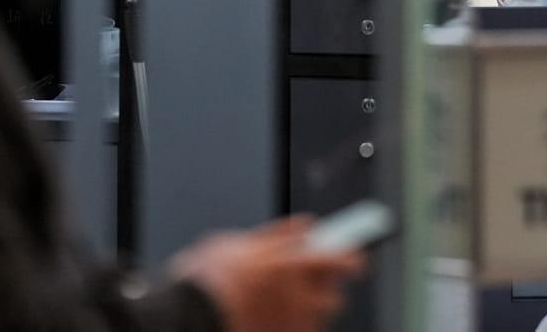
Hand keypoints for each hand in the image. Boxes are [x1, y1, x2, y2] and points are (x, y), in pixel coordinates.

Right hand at [172, 217, 365, 331]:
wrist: (190, 315)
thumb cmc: (210, 277)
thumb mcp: (239, 242)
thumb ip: (278, 235)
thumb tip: (304, 225)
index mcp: (293, 265)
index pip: (342, 261)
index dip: (352, 260)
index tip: (356, 261)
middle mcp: (300, 298)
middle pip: (333, 296)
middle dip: (323, 290)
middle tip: (305, 283)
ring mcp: (292, 326)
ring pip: (315, 320)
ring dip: (307, 311)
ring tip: (281, 304)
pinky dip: (293, 326)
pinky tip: (273, 319)